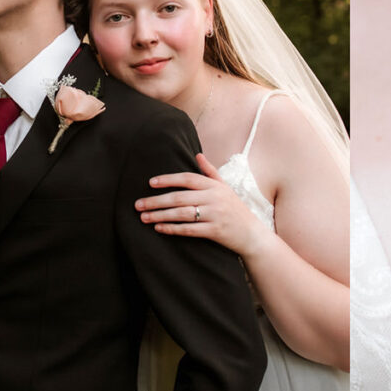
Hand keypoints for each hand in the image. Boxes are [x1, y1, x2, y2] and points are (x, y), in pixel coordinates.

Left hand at [135, 154, 271, 257]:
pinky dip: (172, 228)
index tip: (150, 183)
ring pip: (181, 214)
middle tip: (138, 204)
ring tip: (144, 217)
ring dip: (160, 215)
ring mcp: (215, 215)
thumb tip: (198, 155)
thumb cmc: (236, 209)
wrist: (252, 234)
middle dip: (156, 201)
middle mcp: (214, 198)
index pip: (188, 178)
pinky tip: (159, 228)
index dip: (168, 179)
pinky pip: (189, 229)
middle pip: (179, 197)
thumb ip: (210, 172)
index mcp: (215, 186)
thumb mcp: (225, 188)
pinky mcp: (215, 231)